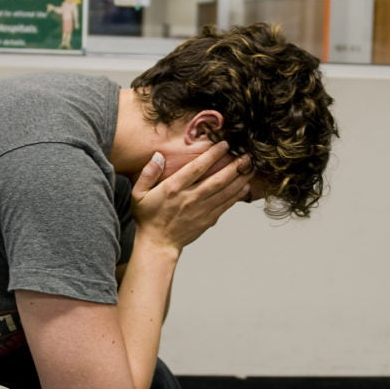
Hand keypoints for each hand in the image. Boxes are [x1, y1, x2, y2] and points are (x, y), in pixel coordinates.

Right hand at [131, 142, 251, 252]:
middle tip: (247, 155)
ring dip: (239, 179)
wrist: (158, 244)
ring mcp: (200, 210)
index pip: (197, 168)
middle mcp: (190, 198)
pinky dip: (236, 196)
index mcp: (174, 188)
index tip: (224, 145)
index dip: (212, 155)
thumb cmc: (148, 217)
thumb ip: (148, 173)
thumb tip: (158, 155)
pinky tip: (245, 187)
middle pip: (217, 180)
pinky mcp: (207, 220)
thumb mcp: (139, 193)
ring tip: (251, 168)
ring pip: (225, 192)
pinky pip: (225, 205)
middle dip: (234, 166)